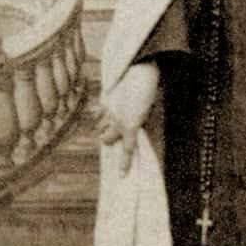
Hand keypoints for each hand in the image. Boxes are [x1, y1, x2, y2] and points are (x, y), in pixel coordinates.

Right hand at [95, 62, 159, 176]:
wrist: (142, 69)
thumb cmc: (149, 91)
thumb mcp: (148, 111)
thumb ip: (139, 123)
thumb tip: (132, 131)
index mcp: (132, 125)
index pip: (128, 150)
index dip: (124, 164)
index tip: (121, 176)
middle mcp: (118, 121)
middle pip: (106, 139)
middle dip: (110, 138)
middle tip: (115, 133)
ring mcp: (108, 110)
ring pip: (99, 127)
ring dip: (105, 126)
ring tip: (112, 119)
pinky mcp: (104, 100)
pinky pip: (97, 114)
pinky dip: (100, 115)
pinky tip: (105, 110)